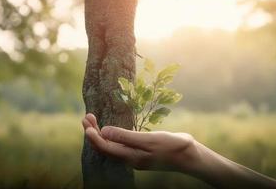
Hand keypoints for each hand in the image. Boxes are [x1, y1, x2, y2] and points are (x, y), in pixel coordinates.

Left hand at [82, 113, 200, 171]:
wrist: (189, 156)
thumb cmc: (171, 147)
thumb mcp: (148, 140)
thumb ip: (126, 137)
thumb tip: (104, 132)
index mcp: (130, 157)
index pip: (104, 147)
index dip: (92, 135)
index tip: (86, 121)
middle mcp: (129, 158)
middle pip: (105, 147)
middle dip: (93, 133)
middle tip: (86, 116)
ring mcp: (135, 156)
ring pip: (111, 147)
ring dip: (100, 134)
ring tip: (93, 120)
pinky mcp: (140, 152)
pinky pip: (119, 145)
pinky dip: (111, 136)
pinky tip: (111, 129)